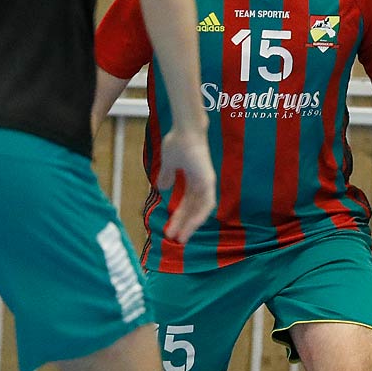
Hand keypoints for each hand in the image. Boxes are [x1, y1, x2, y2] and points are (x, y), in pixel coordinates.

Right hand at [156, 126, 215, 243]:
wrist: (185, 131)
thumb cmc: (178, 142)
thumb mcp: (169, 163)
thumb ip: (167, 175)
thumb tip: (162, 188)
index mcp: (193, 179)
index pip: (186, 203)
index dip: (178, 216)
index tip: (170, 229)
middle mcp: (202, 183)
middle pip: (193, 209)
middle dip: (183, 224)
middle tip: (175, 239)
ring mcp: (207, 183)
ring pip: (201, 210)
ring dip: (190, 225)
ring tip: (181, 238)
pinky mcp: (209, 182)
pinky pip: (206, 204)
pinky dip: (198, 216)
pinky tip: (190, 226)